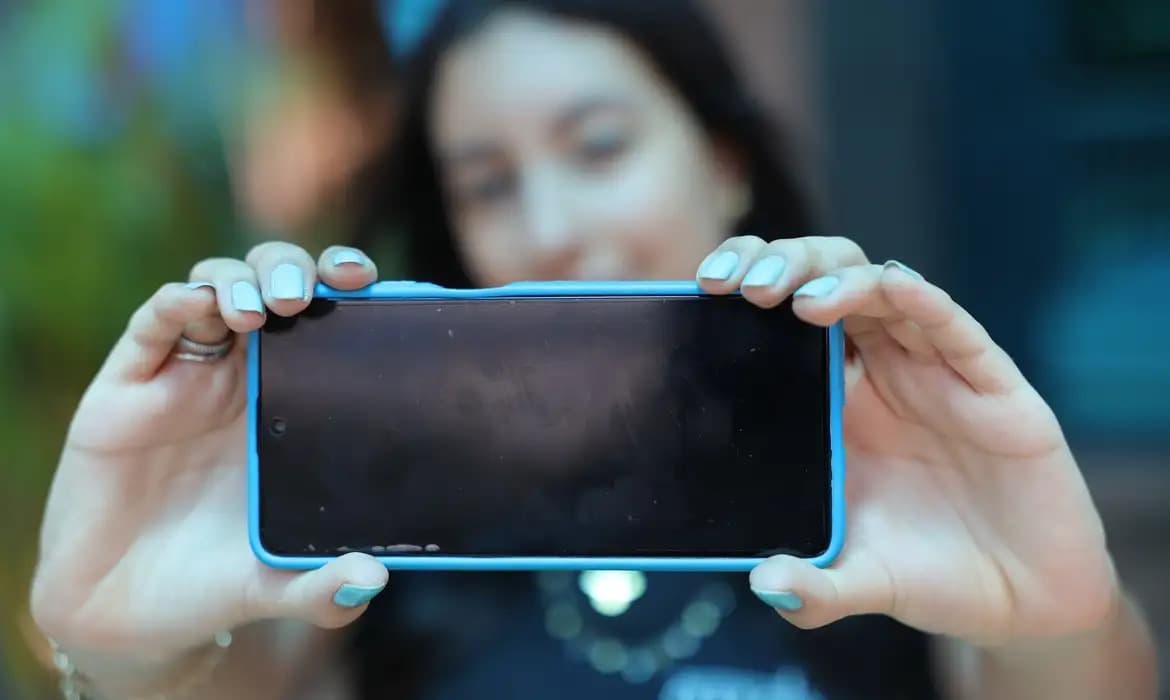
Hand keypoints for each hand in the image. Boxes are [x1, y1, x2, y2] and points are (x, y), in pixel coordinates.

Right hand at [31, 243, 389, 660]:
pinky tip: (198, 303)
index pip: (330, 322)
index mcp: (296, 403)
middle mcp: (245, 376)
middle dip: (297, 269)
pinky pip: (152, 325)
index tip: (373, 281)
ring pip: (217, 287)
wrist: (126, 614)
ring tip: (261, 309)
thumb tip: (373, 580)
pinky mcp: (129, 385)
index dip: (350, 290)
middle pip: (277, 285)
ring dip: (242, 279)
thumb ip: (325, 589)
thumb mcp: (278, 585)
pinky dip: (176, 301)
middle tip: (309, 294)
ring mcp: (187, 374)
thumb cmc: (215, 581)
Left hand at [696, 236, 1116, 645]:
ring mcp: (934, 373)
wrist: (1024, 603)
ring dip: (837, 278)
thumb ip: (814, 588)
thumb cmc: (932, 576)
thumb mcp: (861, 583)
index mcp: (835, 405)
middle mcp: (880, 375)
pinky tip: (891, 286)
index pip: (782, 321)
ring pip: (882, 289)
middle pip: (825, 283)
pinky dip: (921, 299)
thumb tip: (763, 585)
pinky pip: (952, 327)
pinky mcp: (990, 385)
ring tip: (798, 300)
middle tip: (738, 286)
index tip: (702, 291)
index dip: (748, 290)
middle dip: (781, 266)